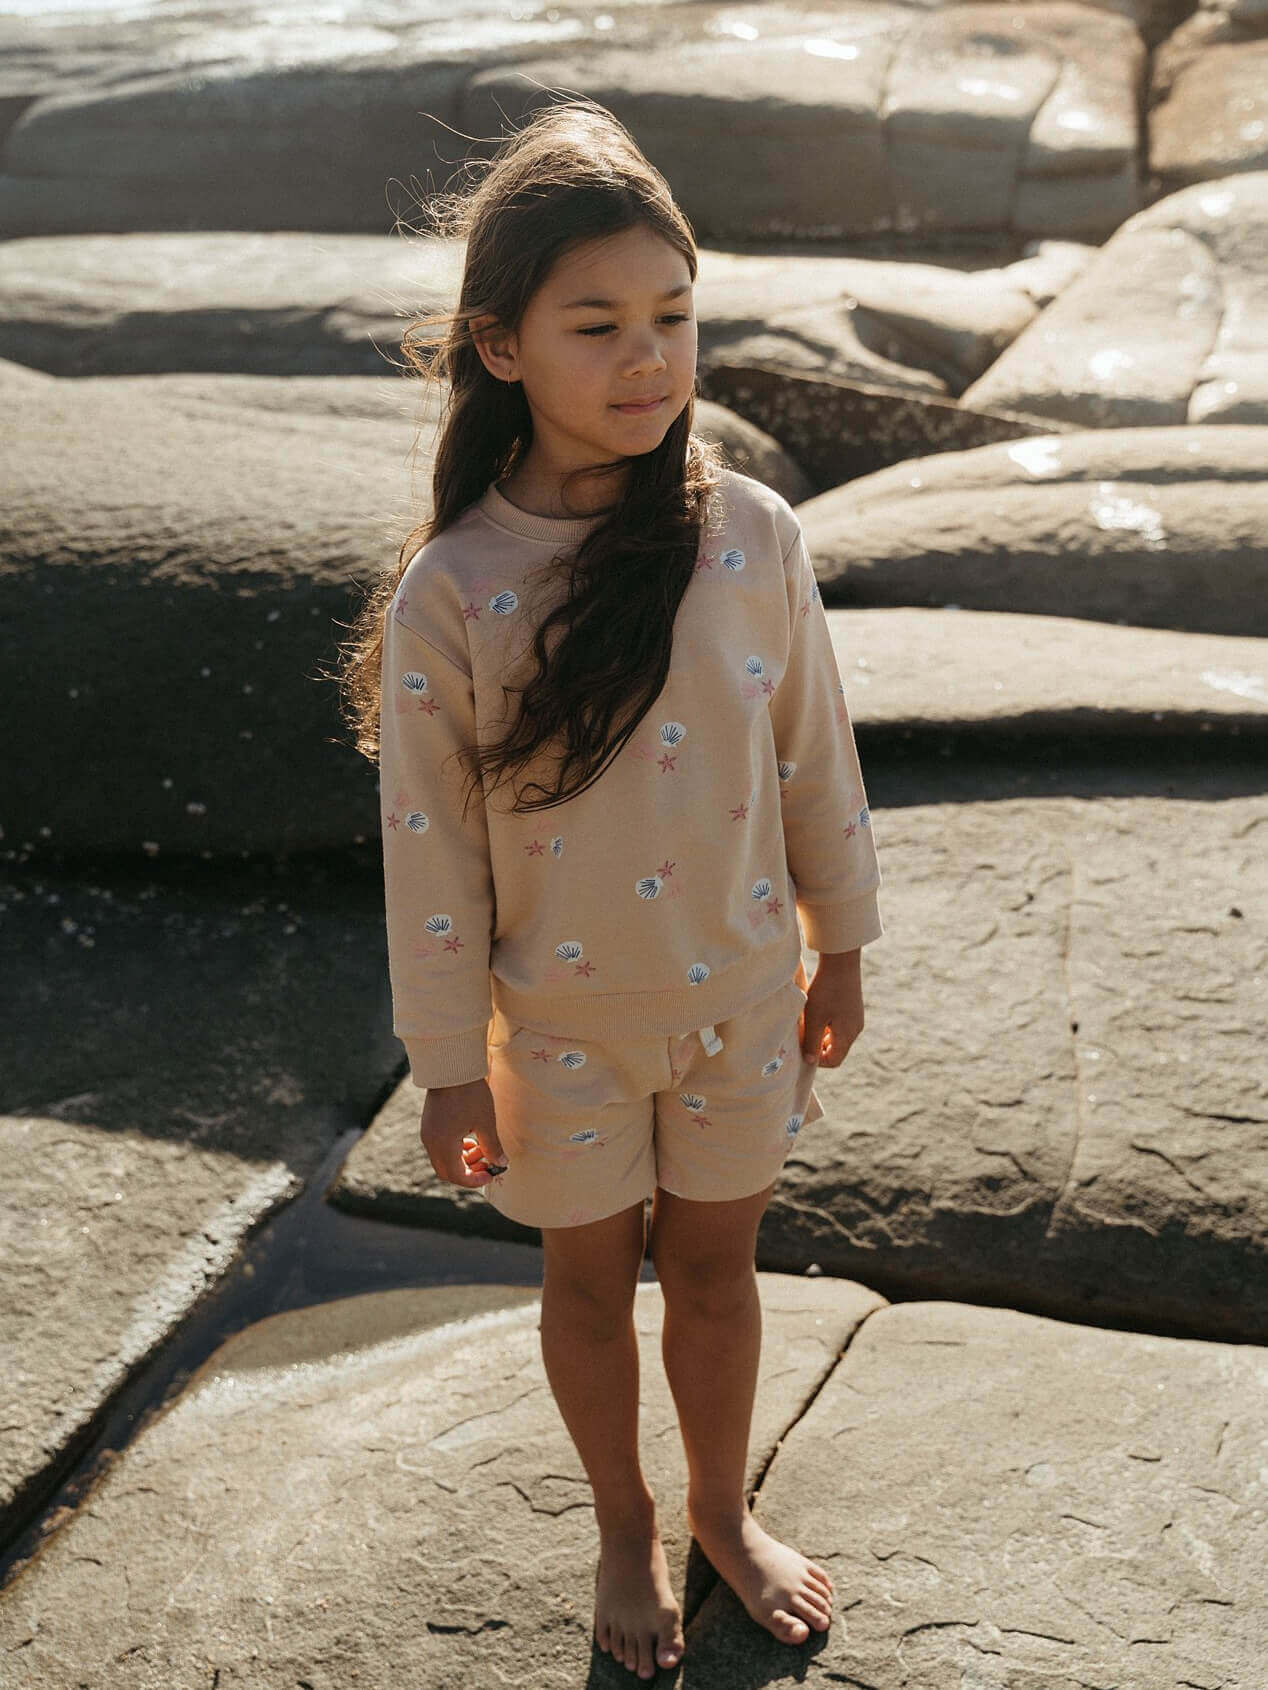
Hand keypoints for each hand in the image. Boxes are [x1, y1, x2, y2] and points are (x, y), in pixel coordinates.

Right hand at [419, 1077, 507, 1187]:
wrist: (451, 1067)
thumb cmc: (470, 1094)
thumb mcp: (485, 1122)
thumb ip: (492, 1146)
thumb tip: (500, 1163)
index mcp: (443, 1145)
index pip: (457, 1176)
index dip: (475, 1180)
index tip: (492, 1174)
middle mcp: (431, 1142)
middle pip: (447, 1171)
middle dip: (468, 1172)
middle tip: (487, 1166)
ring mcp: (428, 1133)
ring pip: (443, 1159)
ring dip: (462, 1160)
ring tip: (481, 1149)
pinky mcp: (429, 1124)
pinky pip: (440, 1147)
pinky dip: (455, 1149)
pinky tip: (471, 1138)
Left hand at [798, 949, 863, 1068]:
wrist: (841, 961)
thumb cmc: (825, 990)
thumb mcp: (814, 1018)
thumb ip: (811, 1042)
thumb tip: (810, 1061)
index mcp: (847, 1035)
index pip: (834, 1060)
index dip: (817, 1061)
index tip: (803, 1050)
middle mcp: (855, 1029)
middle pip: (837, 1049)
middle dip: (819, 1047)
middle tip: (803, 1037)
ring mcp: (856, 1018)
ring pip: (838, 1037)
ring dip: (822, 1036)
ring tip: (808, 1024)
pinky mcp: (854, 1008)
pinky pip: (841, 1025)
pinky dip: (828, 1025)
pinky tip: (817, 1012)